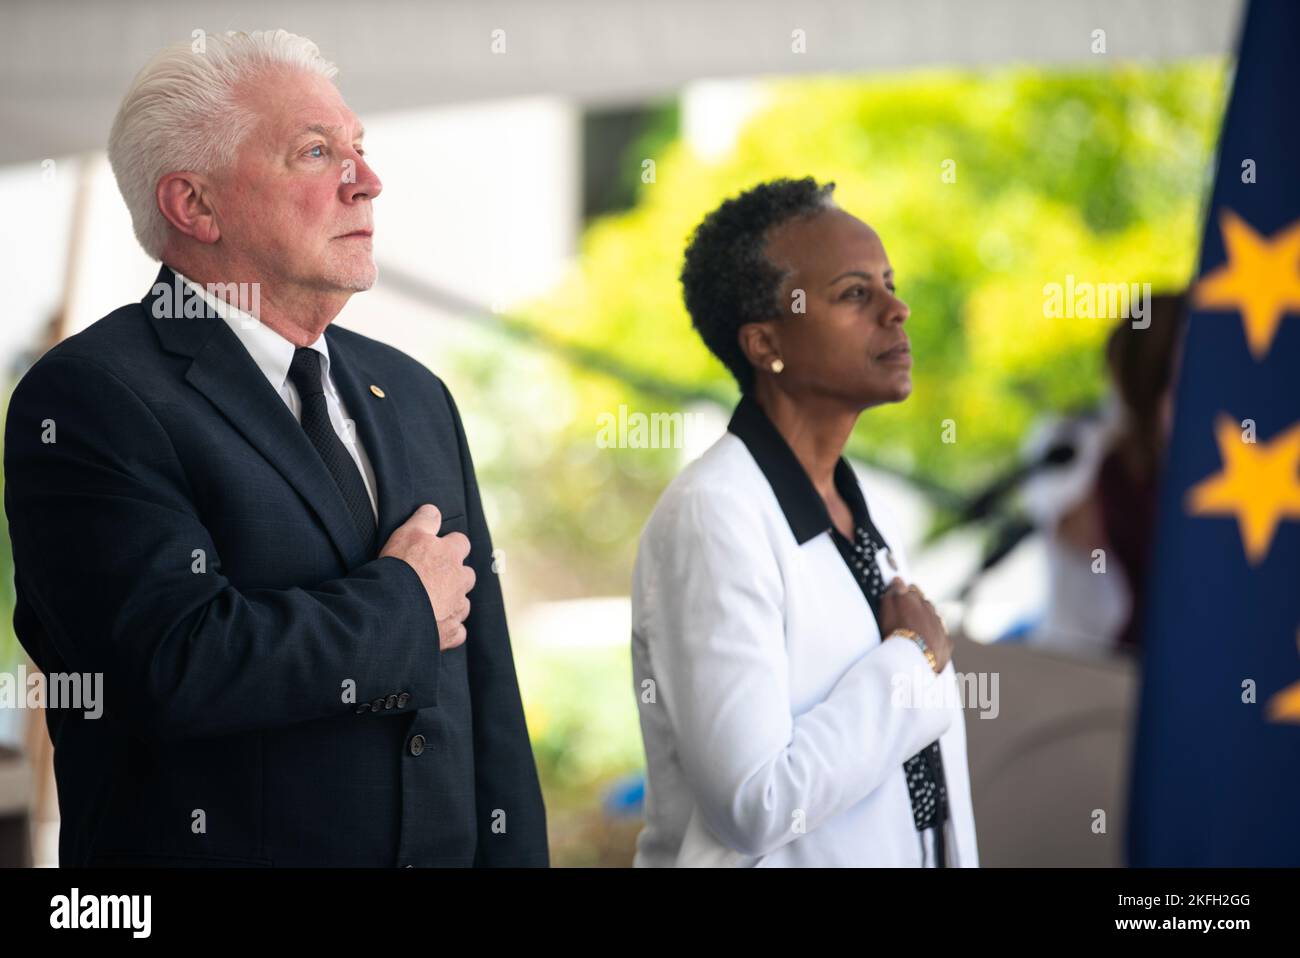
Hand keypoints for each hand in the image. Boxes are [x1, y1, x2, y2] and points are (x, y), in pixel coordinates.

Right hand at [380, 504, 474, 650]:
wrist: (395, 609)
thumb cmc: (401, 568)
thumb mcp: (408, 533)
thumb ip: (425, 519)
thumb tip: (434, 510)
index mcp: (451, 554)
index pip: (461, 542)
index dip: (449, 545)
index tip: (436, 549)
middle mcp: (460, 581)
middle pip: (467, 575)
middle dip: (455, 576)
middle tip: (433, 578)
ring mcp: (457, 608)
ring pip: (463, 603)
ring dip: (453, 602)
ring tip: (431, 603)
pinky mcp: (450, 632)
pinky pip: (458, 631)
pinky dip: (450, 629)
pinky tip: (435, 627)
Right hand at [879, 577, 951, 672]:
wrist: (914, 658)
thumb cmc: (896, 634)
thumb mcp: (887, 612)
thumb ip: (892, 595)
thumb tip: (897, 582)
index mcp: (912, 600)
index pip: (909, 589)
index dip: (903, 588)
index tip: (899, 586)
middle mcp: (929, 610)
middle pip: (923, 601)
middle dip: (916, 600)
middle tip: (908, 602)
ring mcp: (939, 626)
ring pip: (933, 616)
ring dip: (927, 616)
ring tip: (917, 623)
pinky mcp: (946, 642)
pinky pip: (942, 635)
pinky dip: (936, 634)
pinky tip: (929, 639)